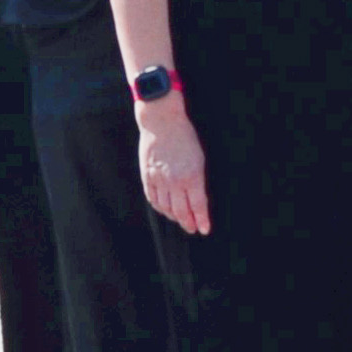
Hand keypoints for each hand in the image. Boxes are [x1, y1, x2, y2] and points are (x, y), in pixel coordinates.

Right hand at [136, 104, 211, 237]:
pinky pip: (153, 198)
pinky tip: (165, 210)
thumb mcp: (199, 157)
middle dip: (188, 223)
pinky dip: (159, 208)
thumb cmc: (185, 137)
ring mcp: (158, 180)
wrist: (161, 122)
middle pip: (181, 211)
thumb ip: (198, 179)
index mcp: (191, 176)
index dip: (202, 220)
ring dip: (174, 217)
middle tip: (193, 229)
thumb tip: (198, 198)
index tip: (205, 229)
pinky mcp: (147, 176)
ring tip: (181, 220)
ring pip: (165, 207)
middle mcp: (174, 181)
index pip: (197, 206)